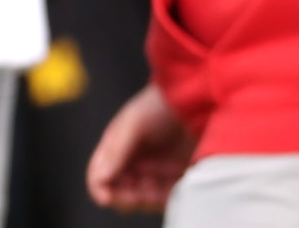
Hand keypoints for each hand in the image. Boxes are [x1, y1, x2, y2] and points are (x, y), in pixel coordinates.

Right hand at [88, 84, 195, 212]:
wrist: (201, 100)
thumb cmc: (161, 106)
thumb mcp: (133, 123)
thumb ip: (115, 150)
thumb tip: (100, 177)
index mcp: (117, 148)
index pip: (100, 174)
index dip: (99, 187)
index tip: (106, 197)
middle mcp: (135, 162)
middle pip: (119, 191)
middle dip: (122, 197)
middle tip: (133, 197)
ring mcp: (157, 172)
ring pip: (142, 199)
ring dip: (144, 200)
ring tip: (154, 192)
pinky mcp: (179, 180)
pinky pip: (167, 199)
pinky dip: (165, 200)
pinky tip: (168, 191)